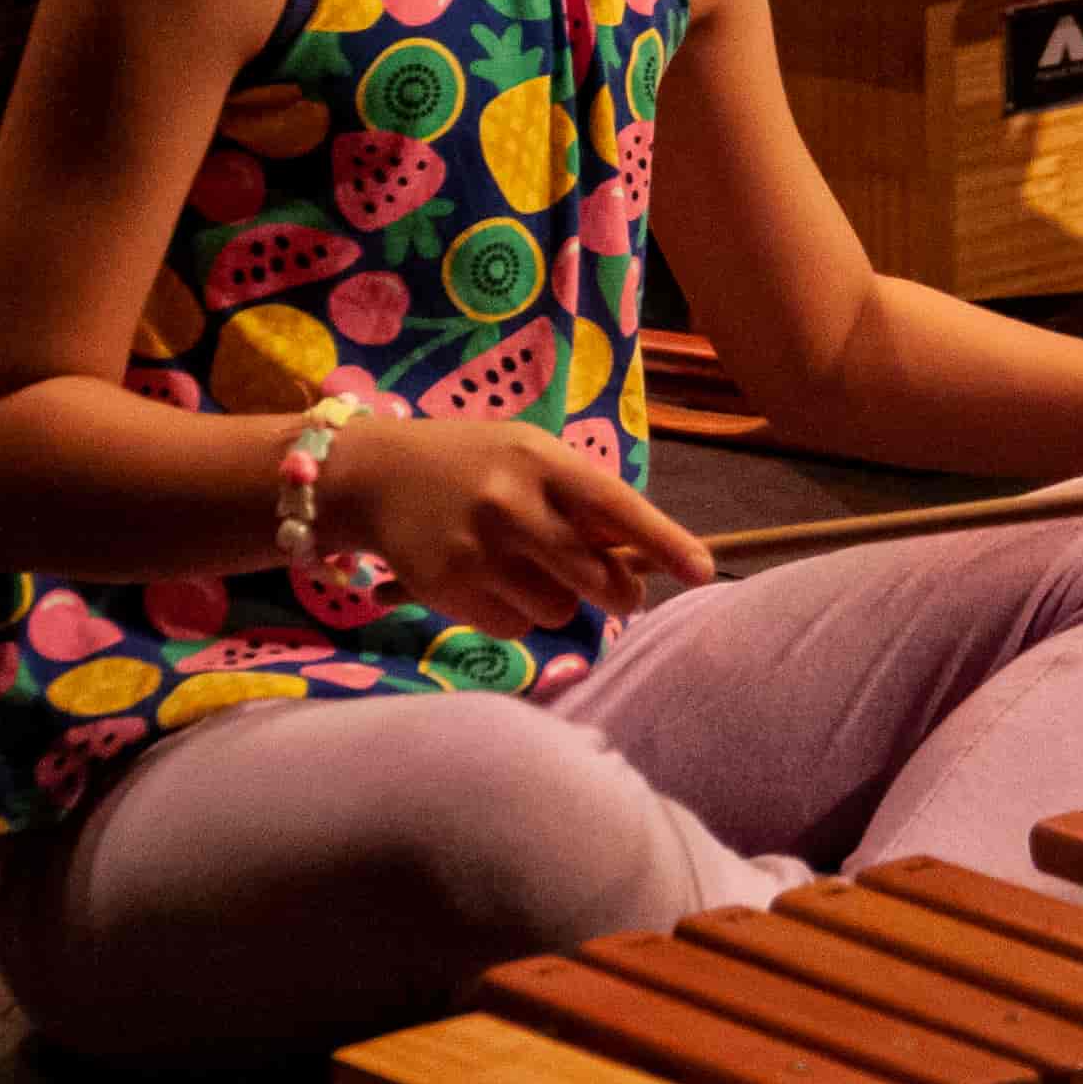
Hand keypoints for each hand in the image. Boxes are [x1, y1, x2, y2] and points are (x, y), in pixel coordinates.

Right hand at [323, 418, 717, 633]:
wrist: (377, 476)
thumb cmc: (475, 463)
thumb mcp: (531, 455)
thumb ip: (582, 498)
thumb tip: (644, 555)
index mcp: (542, 462)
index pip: (616, 507)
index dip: (664, 541)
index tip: (704, 570)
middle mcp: (510, 505)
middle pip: (595, 577)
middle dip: (618, 592)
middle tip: (618, 590)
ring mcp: (477, 551)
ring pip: (557, 611)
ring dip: (559, 602)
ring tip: (530, 571)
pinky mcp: (448, 589)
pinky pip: (514, 628)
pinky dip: (516, 616)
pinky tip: (493, 584)